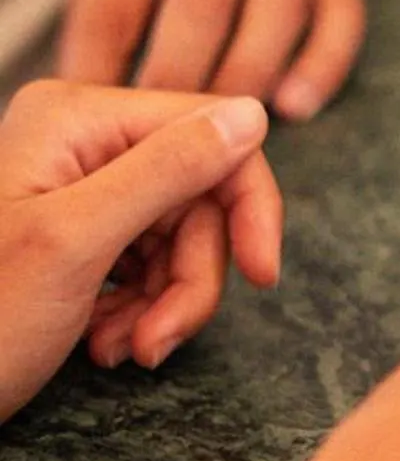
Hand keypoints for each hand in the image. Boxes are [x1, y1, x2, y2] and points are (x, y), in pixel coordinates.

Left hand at [0, 80, 281, 418]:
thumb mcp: (77, 243)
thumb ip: (166, 171)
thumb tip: (253, 113)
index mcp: (76, 118)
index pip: (208, 133)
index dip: (245, 204)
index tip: (261, 275)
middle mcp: (79, 140)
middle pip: (198, 195)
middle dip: (191, 277)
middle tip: (158, 340)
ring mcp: (78, 187)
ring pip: (181, 238)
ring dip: (167, 304)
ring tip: (124, 348)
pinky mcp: (79, 234)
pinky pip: (150, 263)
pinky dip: (143, 310)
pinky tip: (106, 341)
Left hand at [57, 0, 363, 120]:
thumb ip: (104, 5)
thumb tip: (86, 96)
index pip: (115, 9)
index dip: (98, 75)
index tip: (93, 125)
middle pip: (195, 24)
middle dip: (172, 93)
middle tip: (157, 154)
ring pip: (268, 31)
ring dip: (242, 92)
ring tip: (218, 144)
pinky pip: (339, 27)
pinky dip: (320, 72)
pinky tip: (293, 107)